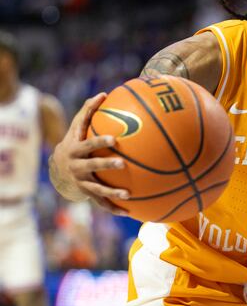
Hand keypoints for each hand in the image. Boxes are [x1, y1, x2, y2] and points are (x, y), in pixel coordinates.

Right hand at [50, 93, 128, 214]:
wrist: (57, 170)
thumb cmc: (74, 142)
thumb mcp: (77, 128)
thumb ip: (88, 111)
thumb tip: (104, 93)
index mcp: (76, 149)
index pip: (88, 144)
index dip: (99, 142)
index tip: (115, 139)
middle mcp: (77, 167)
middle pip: (92, 166)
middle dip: (105, 165)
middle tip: (122, 163)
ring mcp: (81, 182)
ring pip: (97, 188)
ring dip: (111, 192)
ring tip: (128, 194)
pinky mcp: (87, 194)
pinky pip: (101, 203)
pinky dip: (114, 209)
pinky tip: (130, 213)